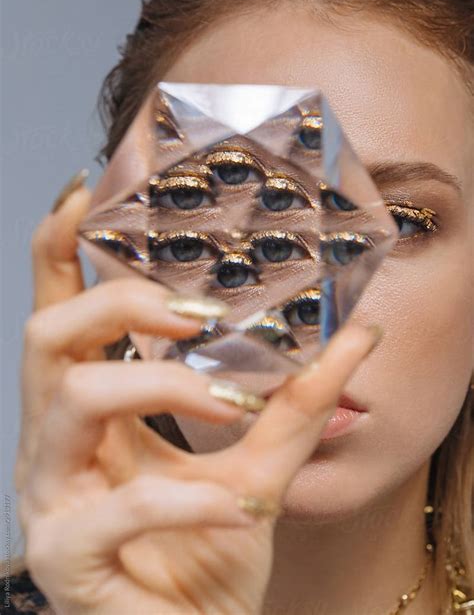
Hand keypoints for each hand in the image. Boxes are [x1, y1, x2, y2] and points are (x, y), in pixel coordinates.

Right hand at [16, 175, 379, 614]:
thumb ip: (300, 399)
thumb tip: (357, 334)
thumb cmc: (211, 549)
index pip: (60, 310)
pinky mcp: (66, 556)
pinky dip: (191, 495)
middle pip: (49, 333)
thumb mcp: (262, 462)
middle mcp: (56, 440)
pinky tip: (243, 504)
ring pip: (75, 399)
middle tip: (201, 315)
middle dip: (124, 303)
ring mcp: (51, 496)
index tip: (86, 191)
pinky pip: (117, 506)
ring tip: (234, 402)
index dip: (60, 248)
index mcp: (92, 407)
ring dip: (165, 385)